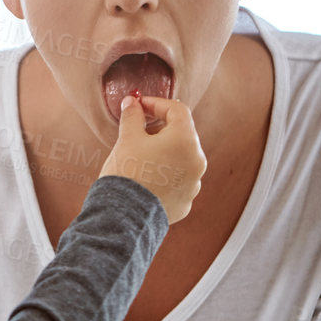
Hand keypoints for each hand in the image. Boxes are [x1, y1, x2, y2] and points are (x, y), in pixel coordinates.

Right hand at [99, 94, 205, 222]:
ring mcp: (193, 184)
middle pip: (181, 135)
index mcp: (185, 140)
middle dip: (160, 129)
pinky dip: (164, 174)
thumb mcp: (127, 139)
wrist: (124, 217)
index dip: (157, 104)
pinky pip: (177, 181)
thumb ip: (132, 116)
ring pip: (180, 159)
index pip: (177, 110)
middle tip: (138, 129)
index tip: (140, 106)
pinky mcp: (185, 202)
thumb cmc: (127, 175)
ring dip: (163, 153)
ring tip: (140, 157)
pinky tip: (146, 178)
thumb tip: (132, 103)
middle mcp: (196, 161)